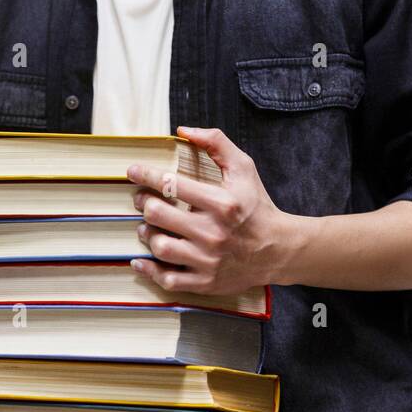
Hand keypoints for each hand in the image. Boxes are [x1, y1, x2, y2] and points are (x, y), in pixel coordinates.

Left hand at [126, 125, 296, 295]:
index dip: (146, 175)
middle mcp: (213, 233)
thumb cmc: (256, 206)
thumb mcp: (243, 168)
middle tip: (141, 199)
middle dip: (143, 203)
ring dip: (146, 233)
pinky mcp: (205, 281)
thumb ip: (216, 143)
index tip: (132, 171)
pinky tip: (142, 260)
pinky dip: (149, 270)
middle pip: (158, 214)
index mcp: (221, 203)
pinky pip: (167, 278)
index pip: (172, 184)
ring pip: (159, 246)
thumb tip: (183, 130)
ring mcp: (208, 260)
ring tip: (147, 225)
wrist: (279, 249)